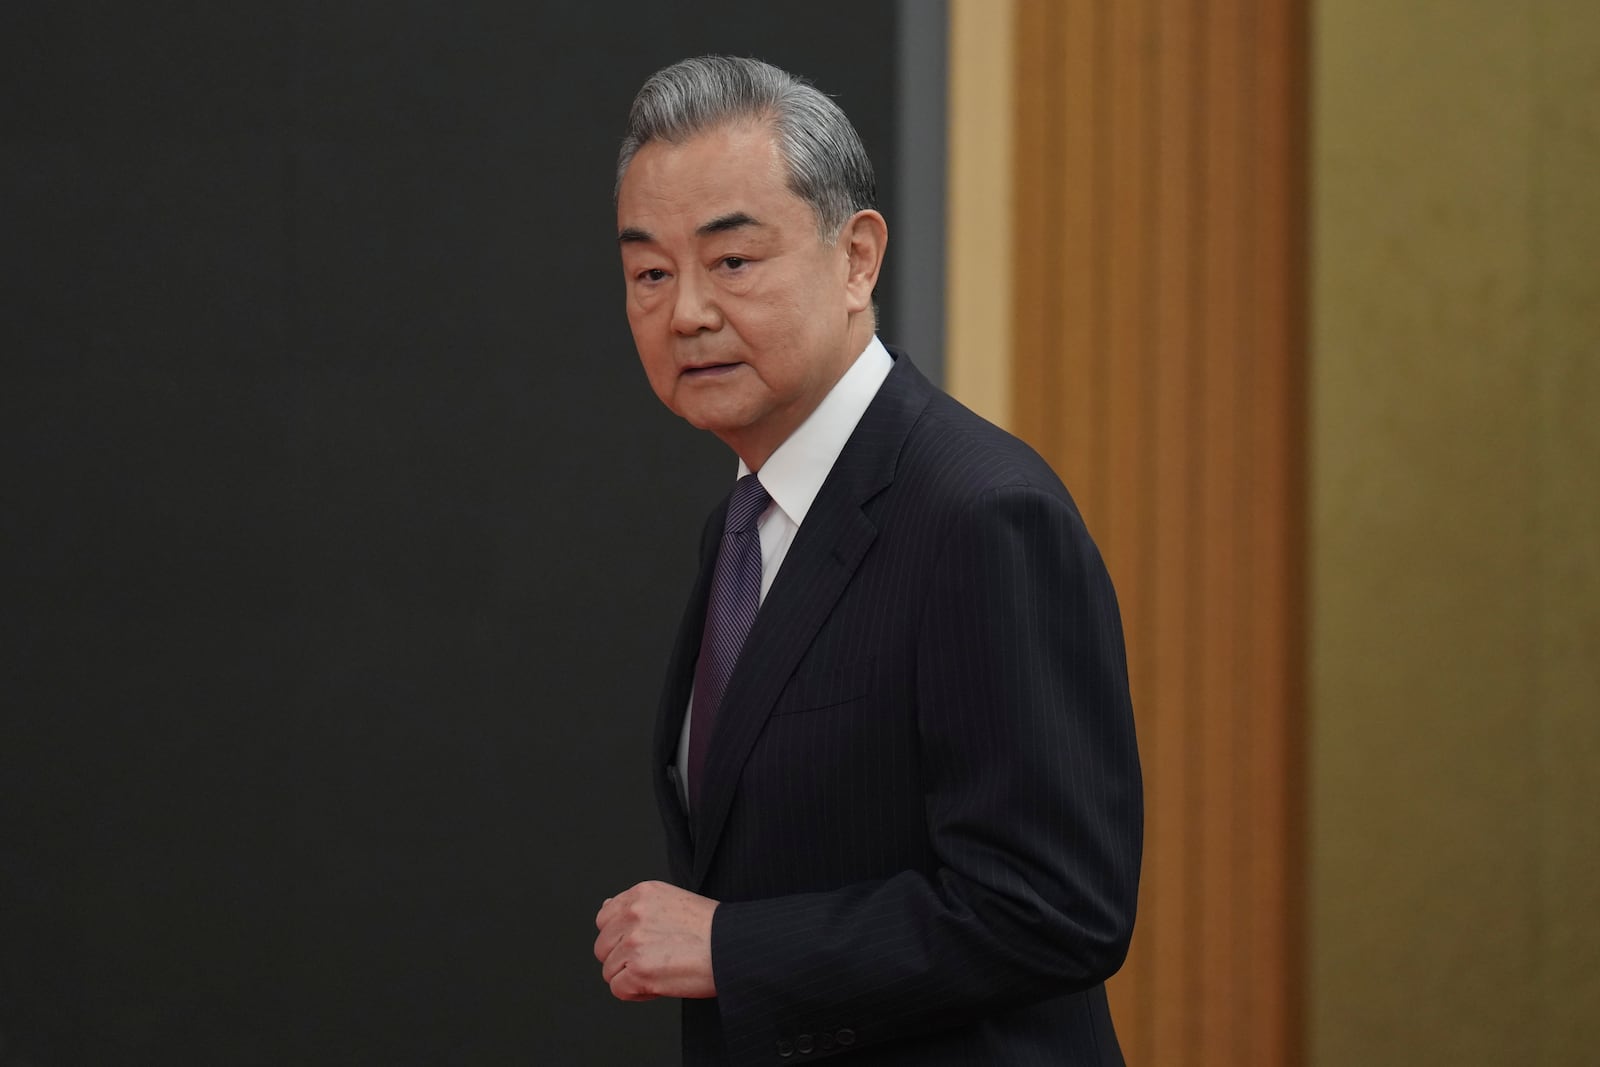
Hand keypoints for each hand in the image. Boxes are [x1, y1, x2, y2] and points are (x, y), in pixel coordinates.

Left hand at [594, 880, 718, 1000]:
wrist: (734, 947)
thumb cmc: (713, 929)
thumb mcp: (673, 901)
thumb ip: (637, 905)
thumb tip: (606, 907)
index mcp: (642, 894)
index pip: (604, 917)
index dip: (619, 936)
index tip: (640, 944)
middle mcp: (633, 914)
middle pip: (602, 946)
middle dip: (623, 958)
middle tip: (653, 960)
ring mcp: (633, 942)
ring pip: (609, 970)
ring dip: (631, 977)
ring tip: (661, 971)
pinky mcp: (638, 970)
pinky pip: (618, 989)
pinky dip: (637, 993)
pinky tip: (660, 984)